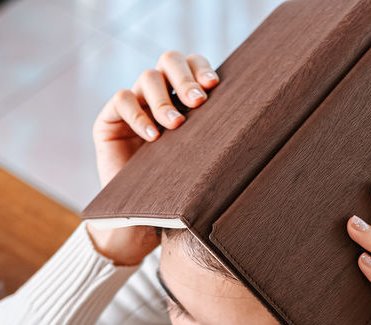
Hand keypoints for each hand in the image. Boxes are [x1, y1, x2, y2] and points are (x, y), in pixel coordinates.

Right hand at [85, 51, 219, 265]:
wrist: (141, 219)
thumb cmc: (177, 191)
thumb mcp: (201, 160)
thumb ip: (216, 138)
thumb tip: (260, 126)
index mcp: (181, 97)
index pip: (191, 63)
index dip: (200, 68)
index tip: (214, 85)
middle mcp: (157, 94)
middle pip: (169, 60)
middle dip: (185, 77)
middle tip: (198, 102)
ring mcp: (133, 104)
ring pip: (147, 77)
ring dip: (164, 100)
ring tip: (176, 126)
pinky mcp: (109, 120)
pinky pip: (122, 100)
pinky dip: (138, 114)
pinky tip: (152, 136)